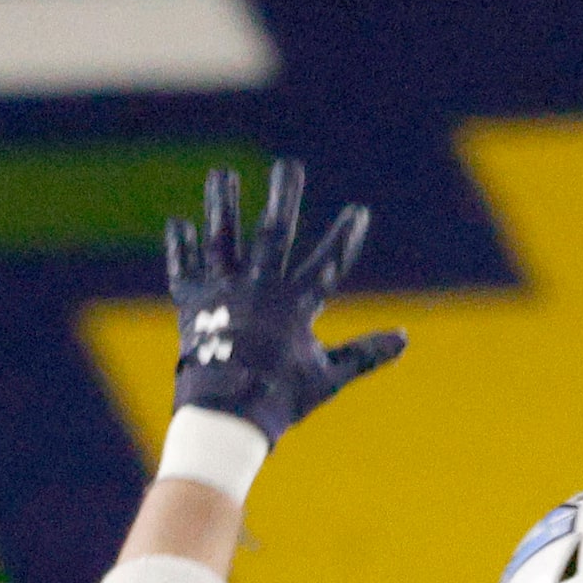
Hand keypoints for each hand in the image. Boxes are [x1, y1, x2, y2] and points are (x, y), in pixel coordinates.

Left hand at [166, 160, 404, 442]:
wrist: (226, 415)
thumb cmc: (281, 398)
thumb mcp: (329, 376)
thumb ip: (365, 352)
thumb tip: (404, 338)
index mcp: (294, 305)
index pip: (327, 263)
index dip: (345, 237)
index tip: (358, 211)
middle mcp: (257, 288)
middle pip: (272, 234)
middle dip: (284, 197)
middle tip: (289, 166)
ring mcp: (221, 293)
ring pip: (222, 239)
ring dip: (222, 205)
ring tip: (222, 174)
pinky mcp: (190, 304)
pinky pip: (185, 269)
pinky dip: (181, 247)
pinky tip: (179, 223)